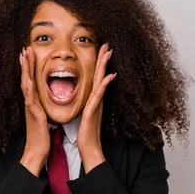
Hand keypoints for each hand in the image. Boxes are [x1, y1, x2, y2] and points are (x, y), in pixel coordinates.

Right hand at [19, 46, 49, 176]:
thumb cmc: (42, 136)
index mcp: (33, 102)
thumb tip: (44, 101)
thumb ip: (42, 107)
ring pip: (26, 86)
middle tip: (25, 48)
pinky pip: (30, 101)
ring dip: (25, 71)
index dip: (30, 67)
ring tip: (24, 57)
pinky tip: (28, 81)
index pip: (31, 80)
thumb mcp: (43, 117)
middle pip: (26, 78)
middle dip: (26, 63)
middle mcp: (30, 103)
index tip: (30, 53)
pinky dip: (29, 90)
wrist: (38, 151)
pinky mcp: (35, 116)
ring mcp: (31, 108)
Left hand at [77, 43, 116, 172]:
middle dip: (103, 60)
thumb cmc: (86, 134)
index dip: (98, 64)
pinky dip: (104, 85)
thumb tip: (88, 99)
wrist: (89, 148)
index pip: (96, 78)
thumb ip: (87, 105)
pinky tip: (109, 76)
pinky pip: (99, 95)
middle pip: (101, 76)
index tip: (100, 51)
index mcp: (93, 99)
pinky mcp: (93, 111)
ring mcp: (97, 104)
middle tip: (107, 44)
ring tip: (108, 53)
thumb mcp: (85, 115)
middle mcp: (97, 99)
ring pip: (101, 81)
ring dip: (105, 67)